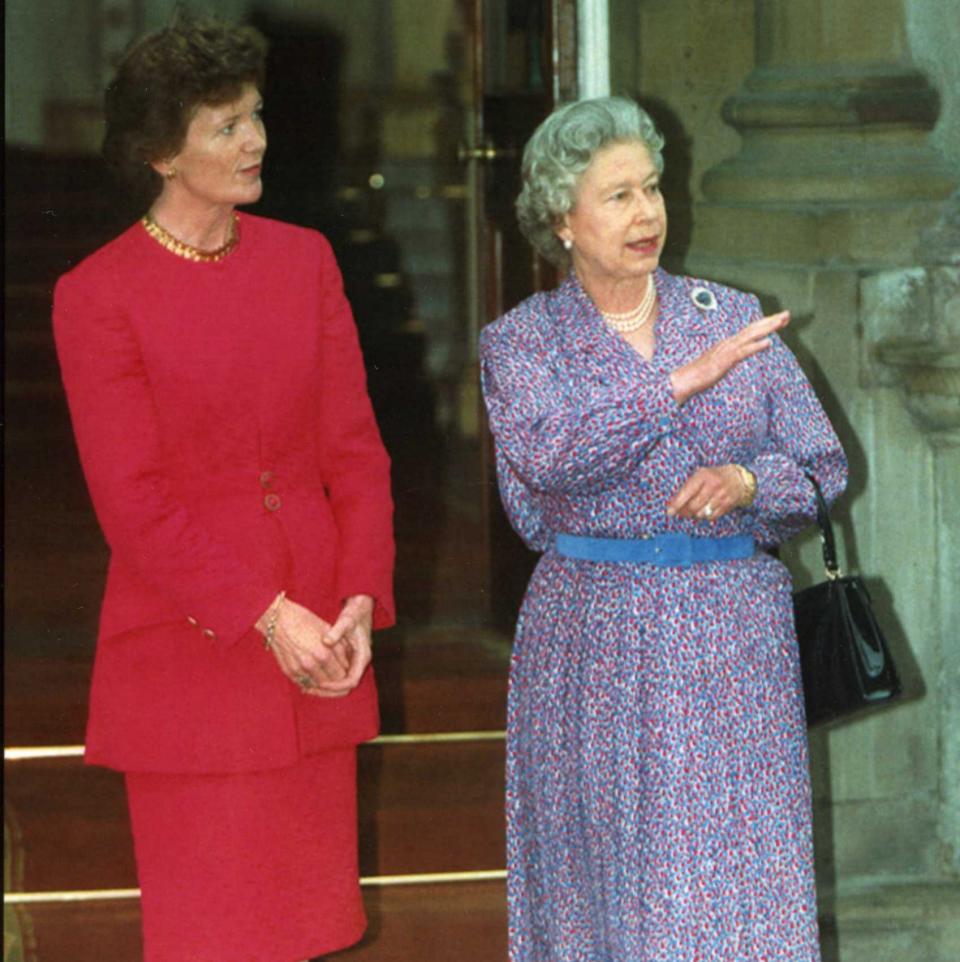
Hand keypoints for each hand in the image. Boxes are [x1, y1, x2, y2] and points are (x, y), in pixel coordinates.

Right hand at [260, 597, 353, 696]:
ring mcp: (298, 670)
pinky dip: (311, 682)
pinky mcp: (289, 672)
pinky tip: (314, 676)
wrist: (278, 619)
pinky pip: (304, 684)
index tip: (345, 669)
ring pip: (317, 686)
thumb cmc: (304, 620)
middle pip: (330, 683)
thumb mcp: (326, 631)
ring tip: (327, 675)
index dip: (345, 672)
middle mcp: (311, 665)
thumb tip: (346, 662)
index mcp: (323, 653)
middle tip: (337, 673)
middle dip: (335, 679)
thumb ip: (338, 648)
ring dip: (323, 683)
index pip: (341, 674)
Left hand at [317, 595, 373, 697]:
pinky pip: (335, 676)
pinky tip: (308, 676)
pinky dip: (323, 678)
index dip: (336, 685)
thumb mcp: (347, 620)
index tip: (320, 683)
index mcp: (362, 656)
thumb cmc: (355, 613)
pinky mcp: (346, 659)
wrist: (360, 607)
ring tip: (305, 686)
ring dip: (324, 687)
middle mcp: (358, 662)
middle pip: (345, 687)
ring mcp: (352, 662)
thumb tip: (326, 641)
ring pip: (340, 683)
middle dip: (328, 691)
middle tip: (308, 690)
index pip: (351, 681)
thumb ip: (337, 632)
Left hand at [667, 465, 749, 521]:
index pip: (687, 492)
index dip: (677, 504)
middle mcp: (713, 485)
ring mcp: (721, 496)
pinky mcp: (727, 505)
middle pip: (694, 506)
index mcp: (703, 476)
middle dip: (685, 511)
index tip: (670, 512)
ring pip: (702, 513)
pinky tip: (704, 510)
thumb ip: (686, 489)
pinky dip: (705, 516)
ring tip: (693, 510)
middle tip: (681, 512)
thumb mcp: (699, 476)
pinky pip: (711, 517)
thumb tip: (672, 504)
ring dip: (694, 514)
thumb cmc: (713, 477)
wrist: (738, 478)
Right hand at [670, 311, 788, 404]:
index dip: (764, 324)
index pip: (749, 330)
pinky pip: (743, 351)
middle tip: (786, 315)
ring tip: (780, 322)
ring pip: (750, 335)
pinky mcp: (725, 360)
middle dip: (770, 321)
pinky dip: (756, 346)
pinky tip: (768, 342)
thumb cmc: (699, 374)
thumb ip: (729, 358)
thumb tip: (739, 356)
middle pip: (753, 328)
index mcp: (727, 343)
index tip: (778, 319)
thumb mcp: (718, 364)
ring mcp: (726, 350)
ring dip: (766, 328)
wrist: (685, 379)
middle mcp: (728, 343)